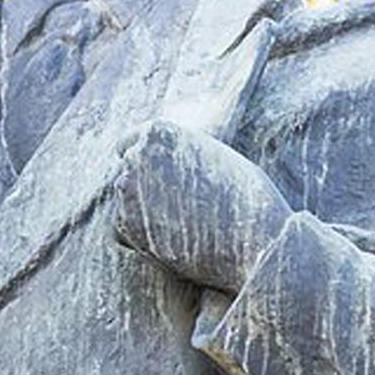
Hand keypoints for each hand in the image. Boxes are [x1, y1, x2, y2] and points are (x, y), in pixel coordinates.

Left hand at [112, 120, 292, 292]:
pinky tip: (170, 243)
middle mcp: (136, 154)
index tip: (153, 182)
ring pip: (122, 202)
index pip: (130, 144)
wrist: (254, 239)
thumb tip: (162, 163)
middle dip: (140, 190)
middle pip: (123, 173)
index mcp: (158, 131)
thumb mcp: (214, 156)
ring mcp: (127, 188)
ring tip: (180, 228)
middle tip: (170, 212)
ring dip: (140, 214)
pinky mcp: (125, 224)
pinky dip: (137, 239)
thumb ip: (181, 153)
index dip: (142, 164)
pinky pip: (119, 230)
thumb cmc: (245, 198)